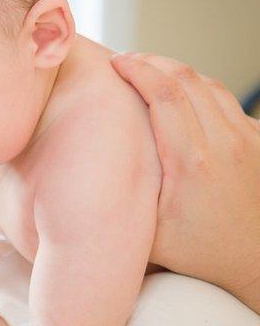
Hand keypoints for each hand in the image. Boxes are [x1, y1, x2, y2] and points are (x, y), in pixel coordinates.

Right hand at [111, 52, 259, 310]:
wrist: (254, 264)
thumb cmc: (199, 254)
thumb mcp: (150, 234)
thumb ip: (124, 199)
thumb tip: (83, 178)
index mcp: (192, 162)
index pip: (164, 94)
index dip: (137, 70)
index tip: (115, 63)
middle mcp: (226, 143)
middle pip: (188, 79)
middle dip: (154, 63)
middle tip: (126, 61)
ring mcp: (249, 141)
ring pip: (211, 85)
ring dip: (178, 73)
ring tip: (151, 73)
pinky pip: (229, 104)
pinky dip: (202, 92)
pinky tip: (183, 100)